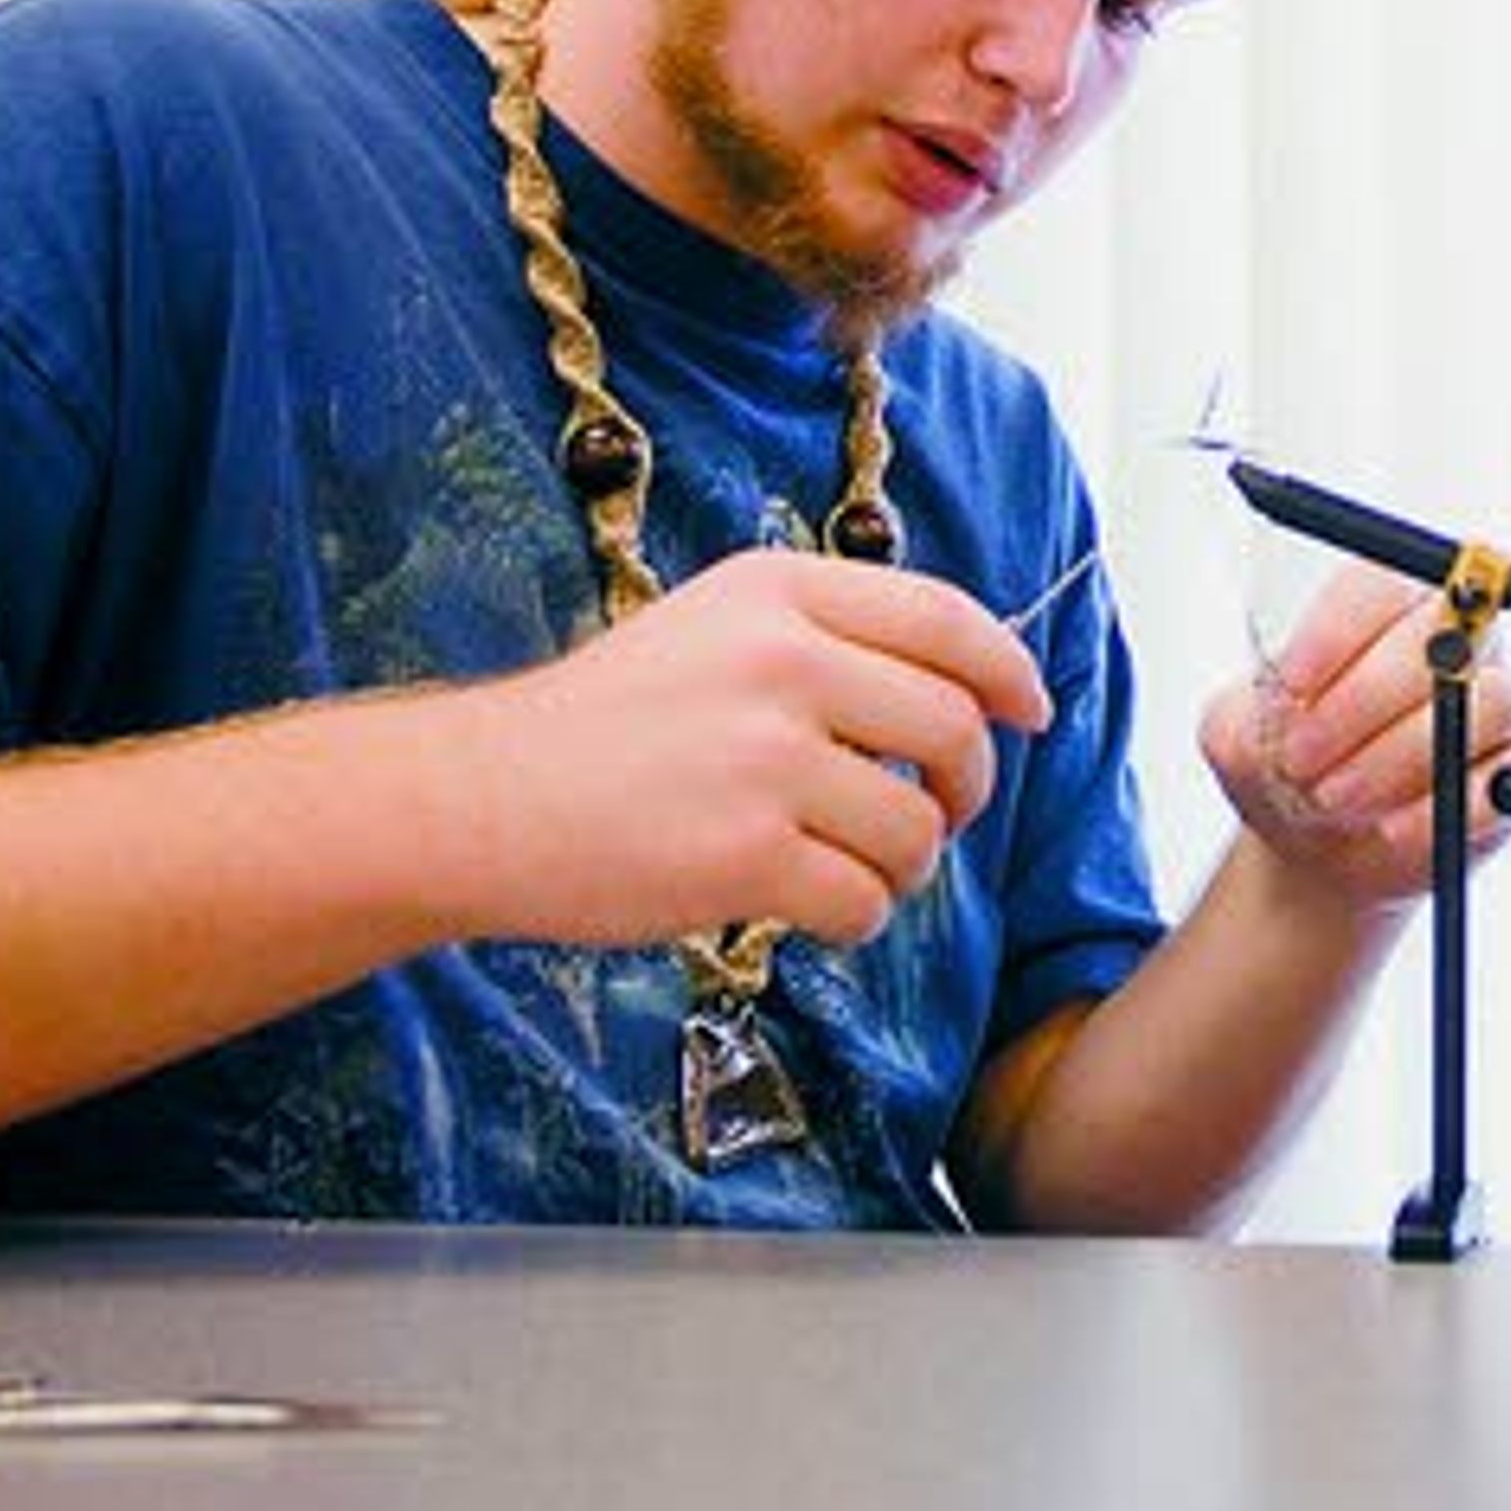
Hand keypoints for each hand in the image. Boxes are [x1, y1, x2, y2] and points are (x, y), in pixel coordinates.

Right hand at [442, 547, 1048, 948]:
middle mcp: (783, 662)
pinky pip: (863, 901)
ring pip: (915, 829)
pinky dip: (857, 919)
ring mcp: (766, 758)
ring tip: (851, 868)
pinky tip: (815, 910)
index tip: (1029, 710)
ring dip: (905, 866)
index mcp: (781, 592)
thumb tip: (964, 685)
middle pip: (952, 729)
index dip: (1009, 670)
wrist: (481, 796)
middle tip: (940, 813)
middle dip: (967, 786)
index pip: (947, 620)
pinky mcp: (745, 854)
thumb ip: (827, 638)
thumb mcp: (714, 628)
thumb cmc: (603, 723)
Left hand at [1200, 563, 1510, 906]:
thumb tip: (1290, 706)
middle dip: (1364, 701)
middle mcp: (1459, 641)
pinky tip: (1387, 829)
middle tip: (1303, 755)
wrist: (1317, 844)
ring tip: (1336, 798)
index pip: (1385, 583)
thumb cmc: (1288, 764)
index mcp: (1389, 606)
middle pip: (1445, 634)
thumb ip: (1252, 710)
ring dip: (1401, 755)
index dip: (1339, 629)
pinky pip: (1499, 782)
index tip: (1293, 682)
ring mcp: (1495, 708)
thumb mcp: (1238, 735)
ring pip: (1487, 702)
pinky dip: (1436, 810)